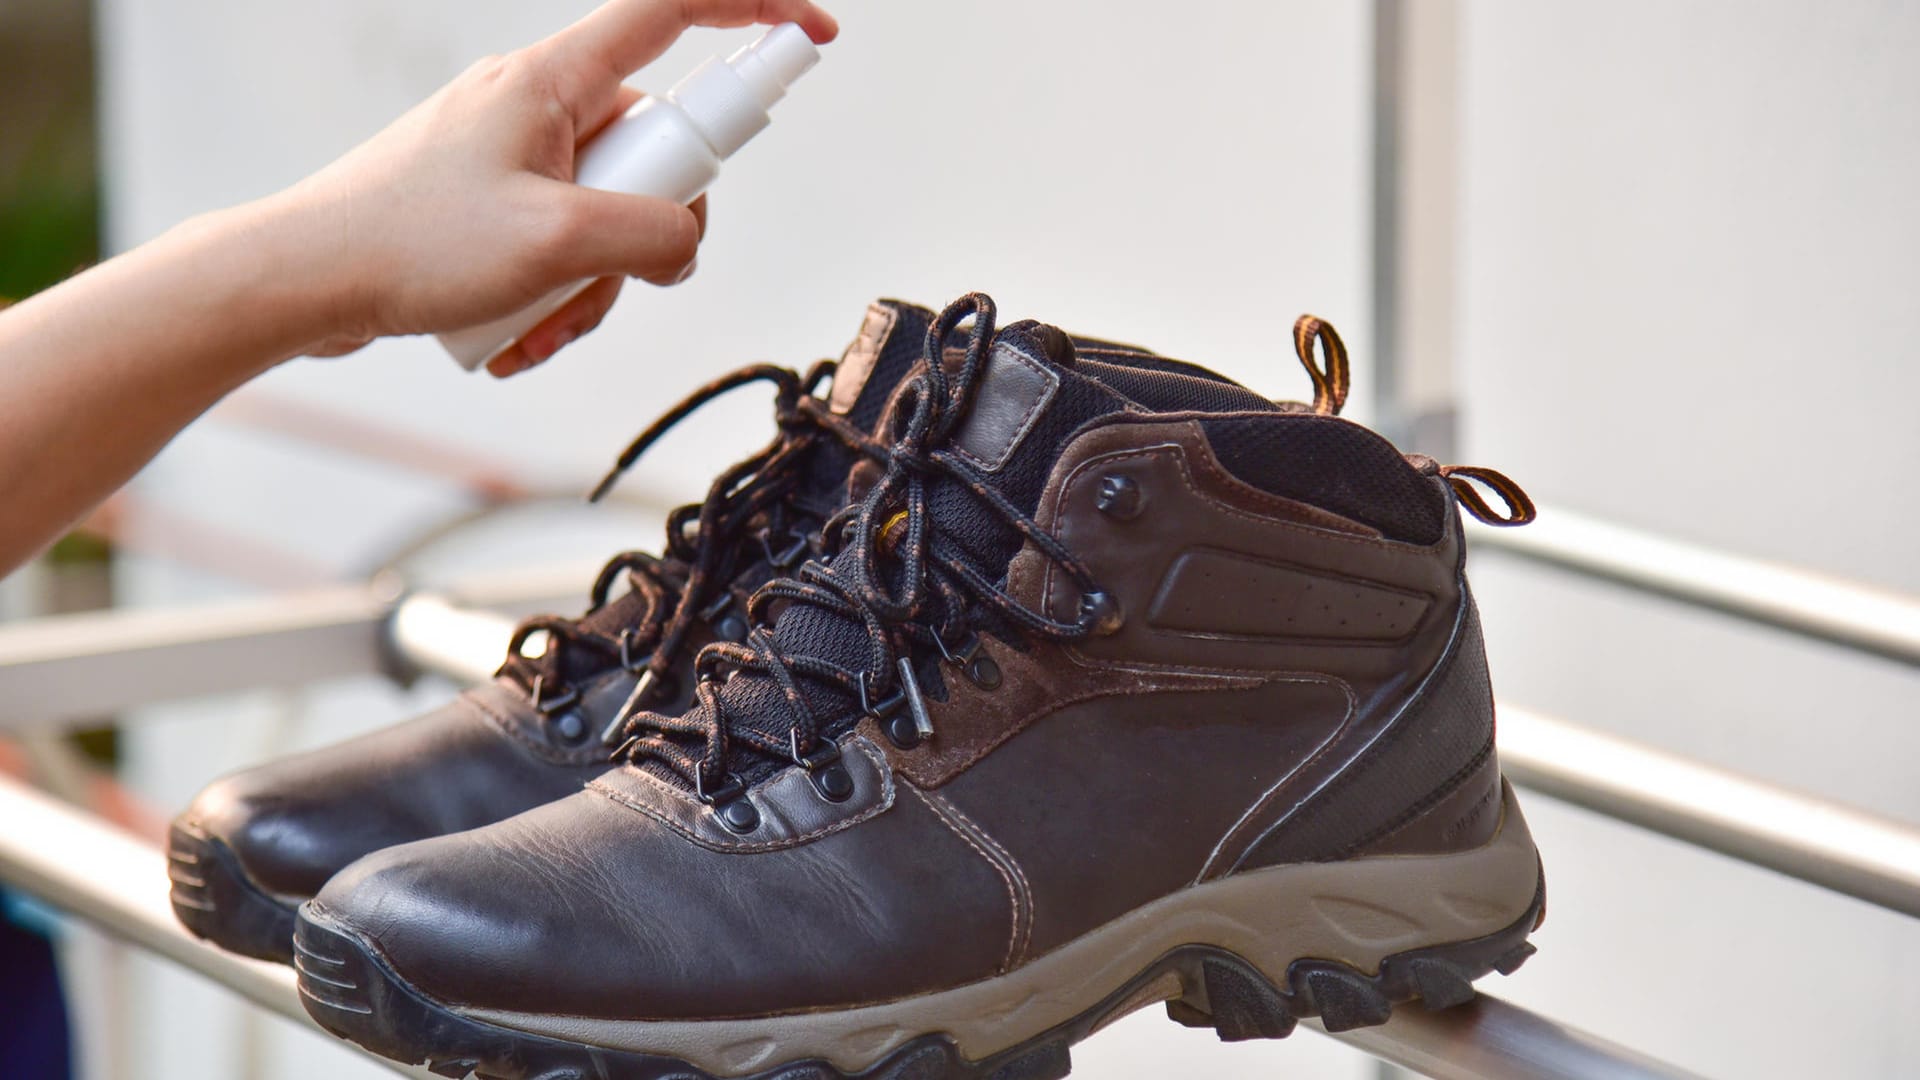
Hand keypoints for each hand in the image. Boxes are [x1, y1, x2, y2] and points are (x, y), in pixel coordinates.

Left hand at [264, 0, 836, 375]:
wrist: (302, 281)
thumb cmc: (405, 245)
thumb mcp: (555, 243)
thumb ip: (652, 233)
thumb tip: (687, 241)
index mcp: (553, 80)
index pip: (672, 11)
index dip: (754, 10)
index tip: (812, 34)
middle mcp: (537, 105)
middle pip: (654, 153)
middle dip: (646, 236)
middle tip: (595, 274)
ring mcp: (514, 154)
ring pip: (611, 216)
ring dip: (592, 285)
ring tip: (538, 321)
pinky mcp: (493, 202)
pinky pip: (564, 243)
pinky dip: (555, 293)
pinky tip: (513, 332)